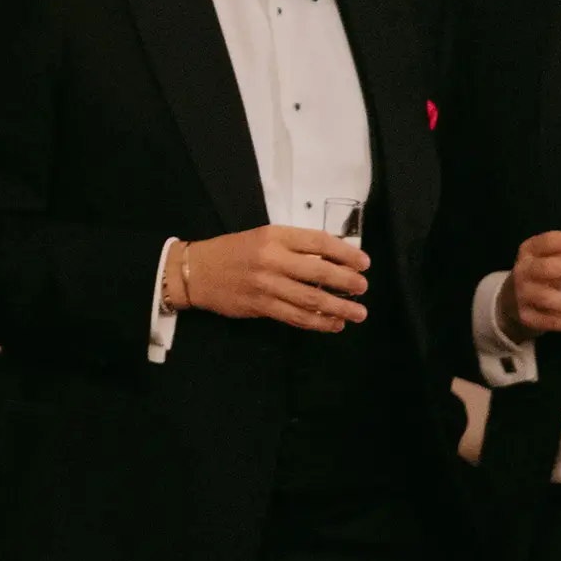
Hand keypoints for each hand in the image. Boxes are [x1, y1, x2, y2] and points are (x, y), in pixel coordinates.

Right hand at [170, 226, 367, 333]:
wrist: (196, 271)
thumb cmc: (232, 251)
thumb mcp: (262, 237)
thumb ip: (293, 246)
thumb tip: (331, 260)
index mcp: (275, 236)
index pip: (319, 242)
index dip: (345, 253)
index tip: (363, 262)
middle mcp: (272, 259)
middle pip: (320, 272)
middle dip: (347, 282)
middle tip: (363, 288)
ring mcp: (267, 285)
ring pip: (311, 299)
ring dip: (339, 308)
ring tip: (358, 313)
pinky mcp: (261, 306)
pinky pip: (296, 317)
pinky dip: (318, 323)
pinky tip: (333, 325)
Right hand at [497, 231, 560, 339]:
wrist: (513, 301)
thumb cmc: (544, 275)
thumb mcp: (556, 259)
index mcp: (530, 250)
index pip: (549, 241)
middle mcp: (523, 270)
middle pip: (547, 268)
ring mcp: (522, 294)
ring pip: (548, 298)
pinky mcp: (526, 317)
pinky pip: (550, 321)